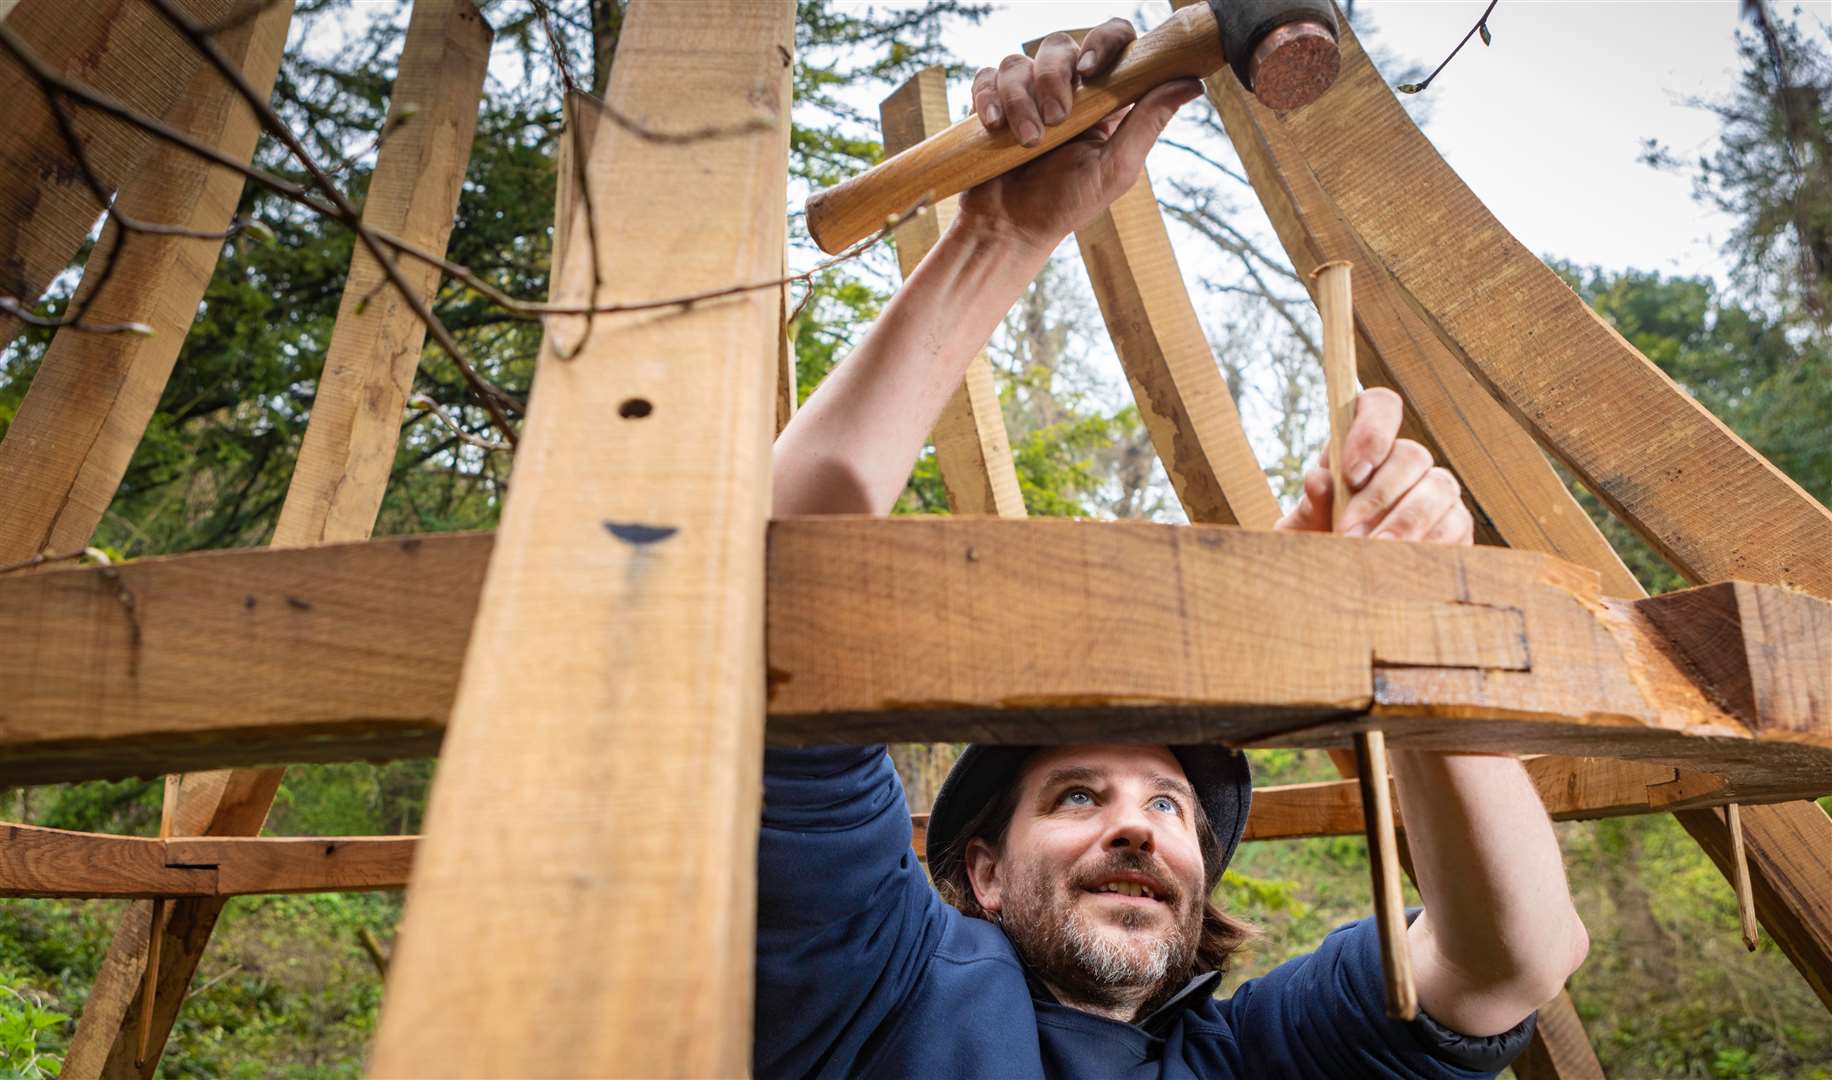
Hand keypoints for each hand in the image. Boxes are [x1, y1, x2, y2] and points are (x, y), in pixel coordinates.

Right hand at [955, 21, 1202, 253]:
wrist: (1009, 229)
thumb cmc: (1067, 205)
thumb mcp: (1117, 168)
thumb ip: (1149, 121)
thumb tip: (1193, 83)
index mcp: (1103, 99)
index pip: (1113, 42)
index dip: (1104, 41)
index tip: (1090, 69)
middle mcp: (1066, 90)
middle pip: (1060, 46)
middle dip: (1053, 79)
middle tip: (1055, 121)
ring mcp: (1026, 95)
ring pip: (1019, 62)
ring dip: (1020, 100)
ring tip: (1026, 142)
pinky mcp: (992, 103)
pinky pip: (987, 77)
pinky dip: (988, 97)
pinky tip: (993, 126)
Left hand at [1275, 387, 1473, 544]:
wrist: (1340, 580)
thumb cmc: (1320, 543)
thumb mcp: (1306, 526)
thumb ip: (1313, 503)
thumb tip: (1319, 480)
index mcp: (1363, 444)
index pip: (1380, 406)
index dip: (1371, 432)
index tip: (1351, 474)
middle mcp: (1405, 460)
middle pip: (1411, 454)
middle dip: (1379, 496)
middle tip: (1347, 533)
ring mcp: (1435, 489)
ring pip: (1439, 487)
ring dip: (1405, 522)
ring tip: (1375, 552)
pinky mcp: (1455, 523)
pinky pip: (1456, 524)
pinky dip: (1430, 544)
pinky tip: (1404, 562)